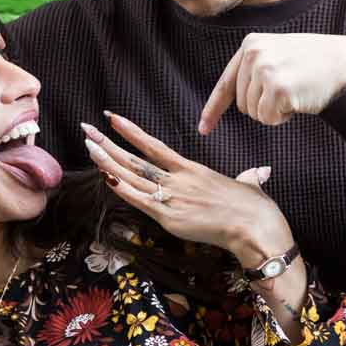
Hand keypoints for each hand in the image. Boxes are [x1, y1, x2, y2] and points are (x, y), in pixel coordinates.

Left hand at [82, 112, 289, 262]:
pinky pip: (139, 200)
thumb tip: (258, 173)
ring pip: (132, 176)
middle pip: (135, 158)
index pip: (154, 146)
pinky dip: (121, 188)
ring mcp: (172, 196)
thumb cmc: (255, 209)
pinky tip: (105, 175)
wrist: (255, 226)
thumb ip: (247, 178)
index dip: (132, 132)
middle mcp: (178, 179)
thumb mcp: (249, 185)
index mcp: (192, 169)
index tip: (113, 119)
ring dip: (108, 161)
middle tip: (87, 128)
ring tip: (89, 145)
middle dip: (108, 143)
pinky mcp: (170, 217)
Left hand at [198, 33, 345, 133]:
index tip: (203, 129)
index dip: (214, 109)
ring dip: (274, 111)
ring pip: (254, 114)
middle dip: (262, 106)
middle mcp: (253, 54)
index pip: (226, 83)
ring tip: (295, 91)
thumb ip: (253, 68)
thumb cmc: (313, 64)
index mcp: (250, 45)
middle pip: (242, 104)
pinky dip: (282, 117)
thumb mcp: (277, 54)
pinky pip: (268, 119)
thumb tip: (233, 98)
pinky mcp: (277, 88)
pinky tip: (298, 100)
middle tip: (288, 90)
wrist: (345, 63)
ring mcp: (265, 70)